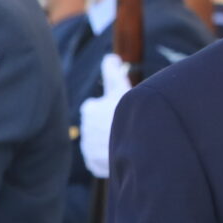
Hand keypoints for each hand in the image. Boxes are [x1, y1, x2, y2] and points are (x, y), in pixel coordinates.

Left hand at [78, 54, 130, 180]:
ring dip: (106, 142)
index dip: (108, 107)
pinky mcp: (94, 165)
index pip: (94, 107)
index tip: (118, 110)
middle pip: (96, 125)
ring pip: (98, 143)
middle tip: (123, 125)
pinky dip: (107, 159)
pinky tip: (122, 154)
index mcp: (89, 109)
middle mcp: (84, 129)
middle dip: (106, 125)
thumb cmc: (129, 113)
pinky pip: (99, 161)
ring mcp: (88, 149)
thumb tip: (110, 57)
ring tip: (126, 140)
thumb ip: (113, 72)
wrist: (138, 145)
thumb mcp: (122, 87)